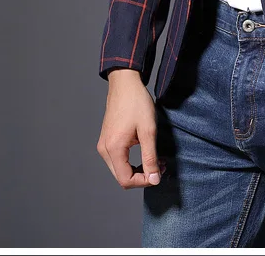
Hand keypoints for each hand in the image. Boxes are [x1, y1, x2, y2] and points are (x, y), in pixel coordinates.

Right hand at [96, 69, 162, 188]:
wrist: (125, 83)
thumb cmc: (136, 103)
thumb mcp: (148, 130)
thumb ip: (150, 157)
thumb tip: (154, 179)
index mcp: (113, 148)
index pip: (126, 180)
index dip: (143, 181)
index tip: (159, 173)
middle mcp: (104, 149)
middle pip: (121, 177)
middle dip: (142, 176)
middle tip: (160, 166)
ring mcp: (104, 144)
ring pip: (119, 169)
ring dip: (137, 169)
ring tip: (155, 159)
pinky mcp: (106, 139)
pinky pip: (117, 159)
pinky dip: (131, 161)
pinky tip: (145, 151)